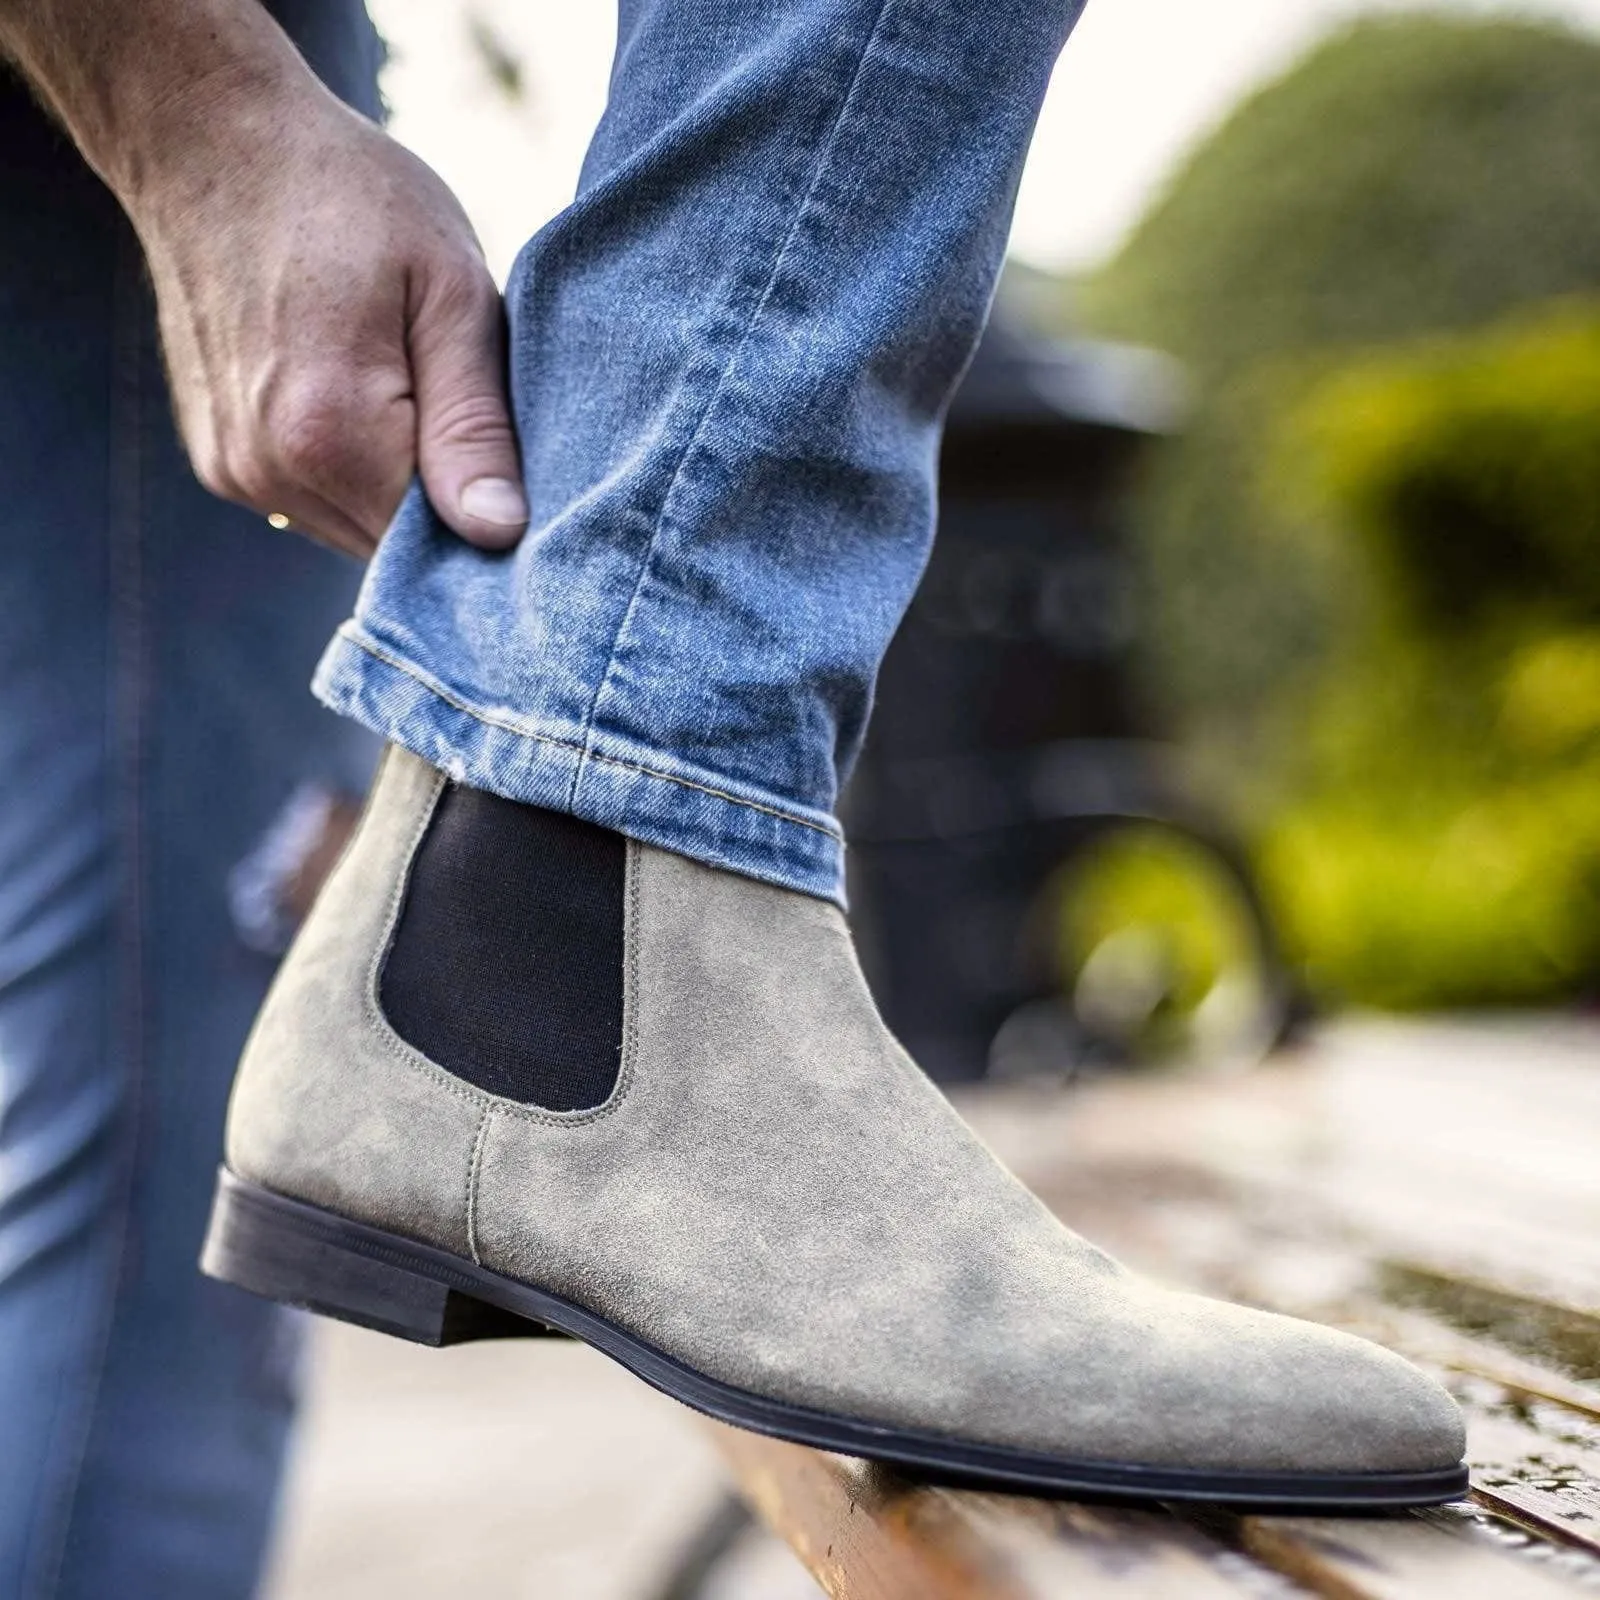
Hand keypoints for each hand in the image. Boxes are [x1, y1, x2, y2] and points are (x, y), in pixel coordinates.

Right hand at [126, 67, 525, 558]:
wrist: (212, 141)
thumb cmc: (349, 198)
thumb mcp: (449, 291)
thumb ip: (474, 423)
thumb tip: (500, 533)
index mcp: (329, 434)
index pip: (439, 543)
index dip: (492, 519)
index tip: (524, 467)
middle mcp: (269, 471)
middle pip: (395, 549)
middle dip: (448, 507)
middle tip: (474, 416)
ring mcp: (236, 474)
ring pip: (358, 534)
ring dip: (400, 493)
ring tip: (417, 400)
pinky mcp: (222, 465)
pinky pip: (318, 506)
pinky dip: (357, 478)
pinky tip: (369, 405)